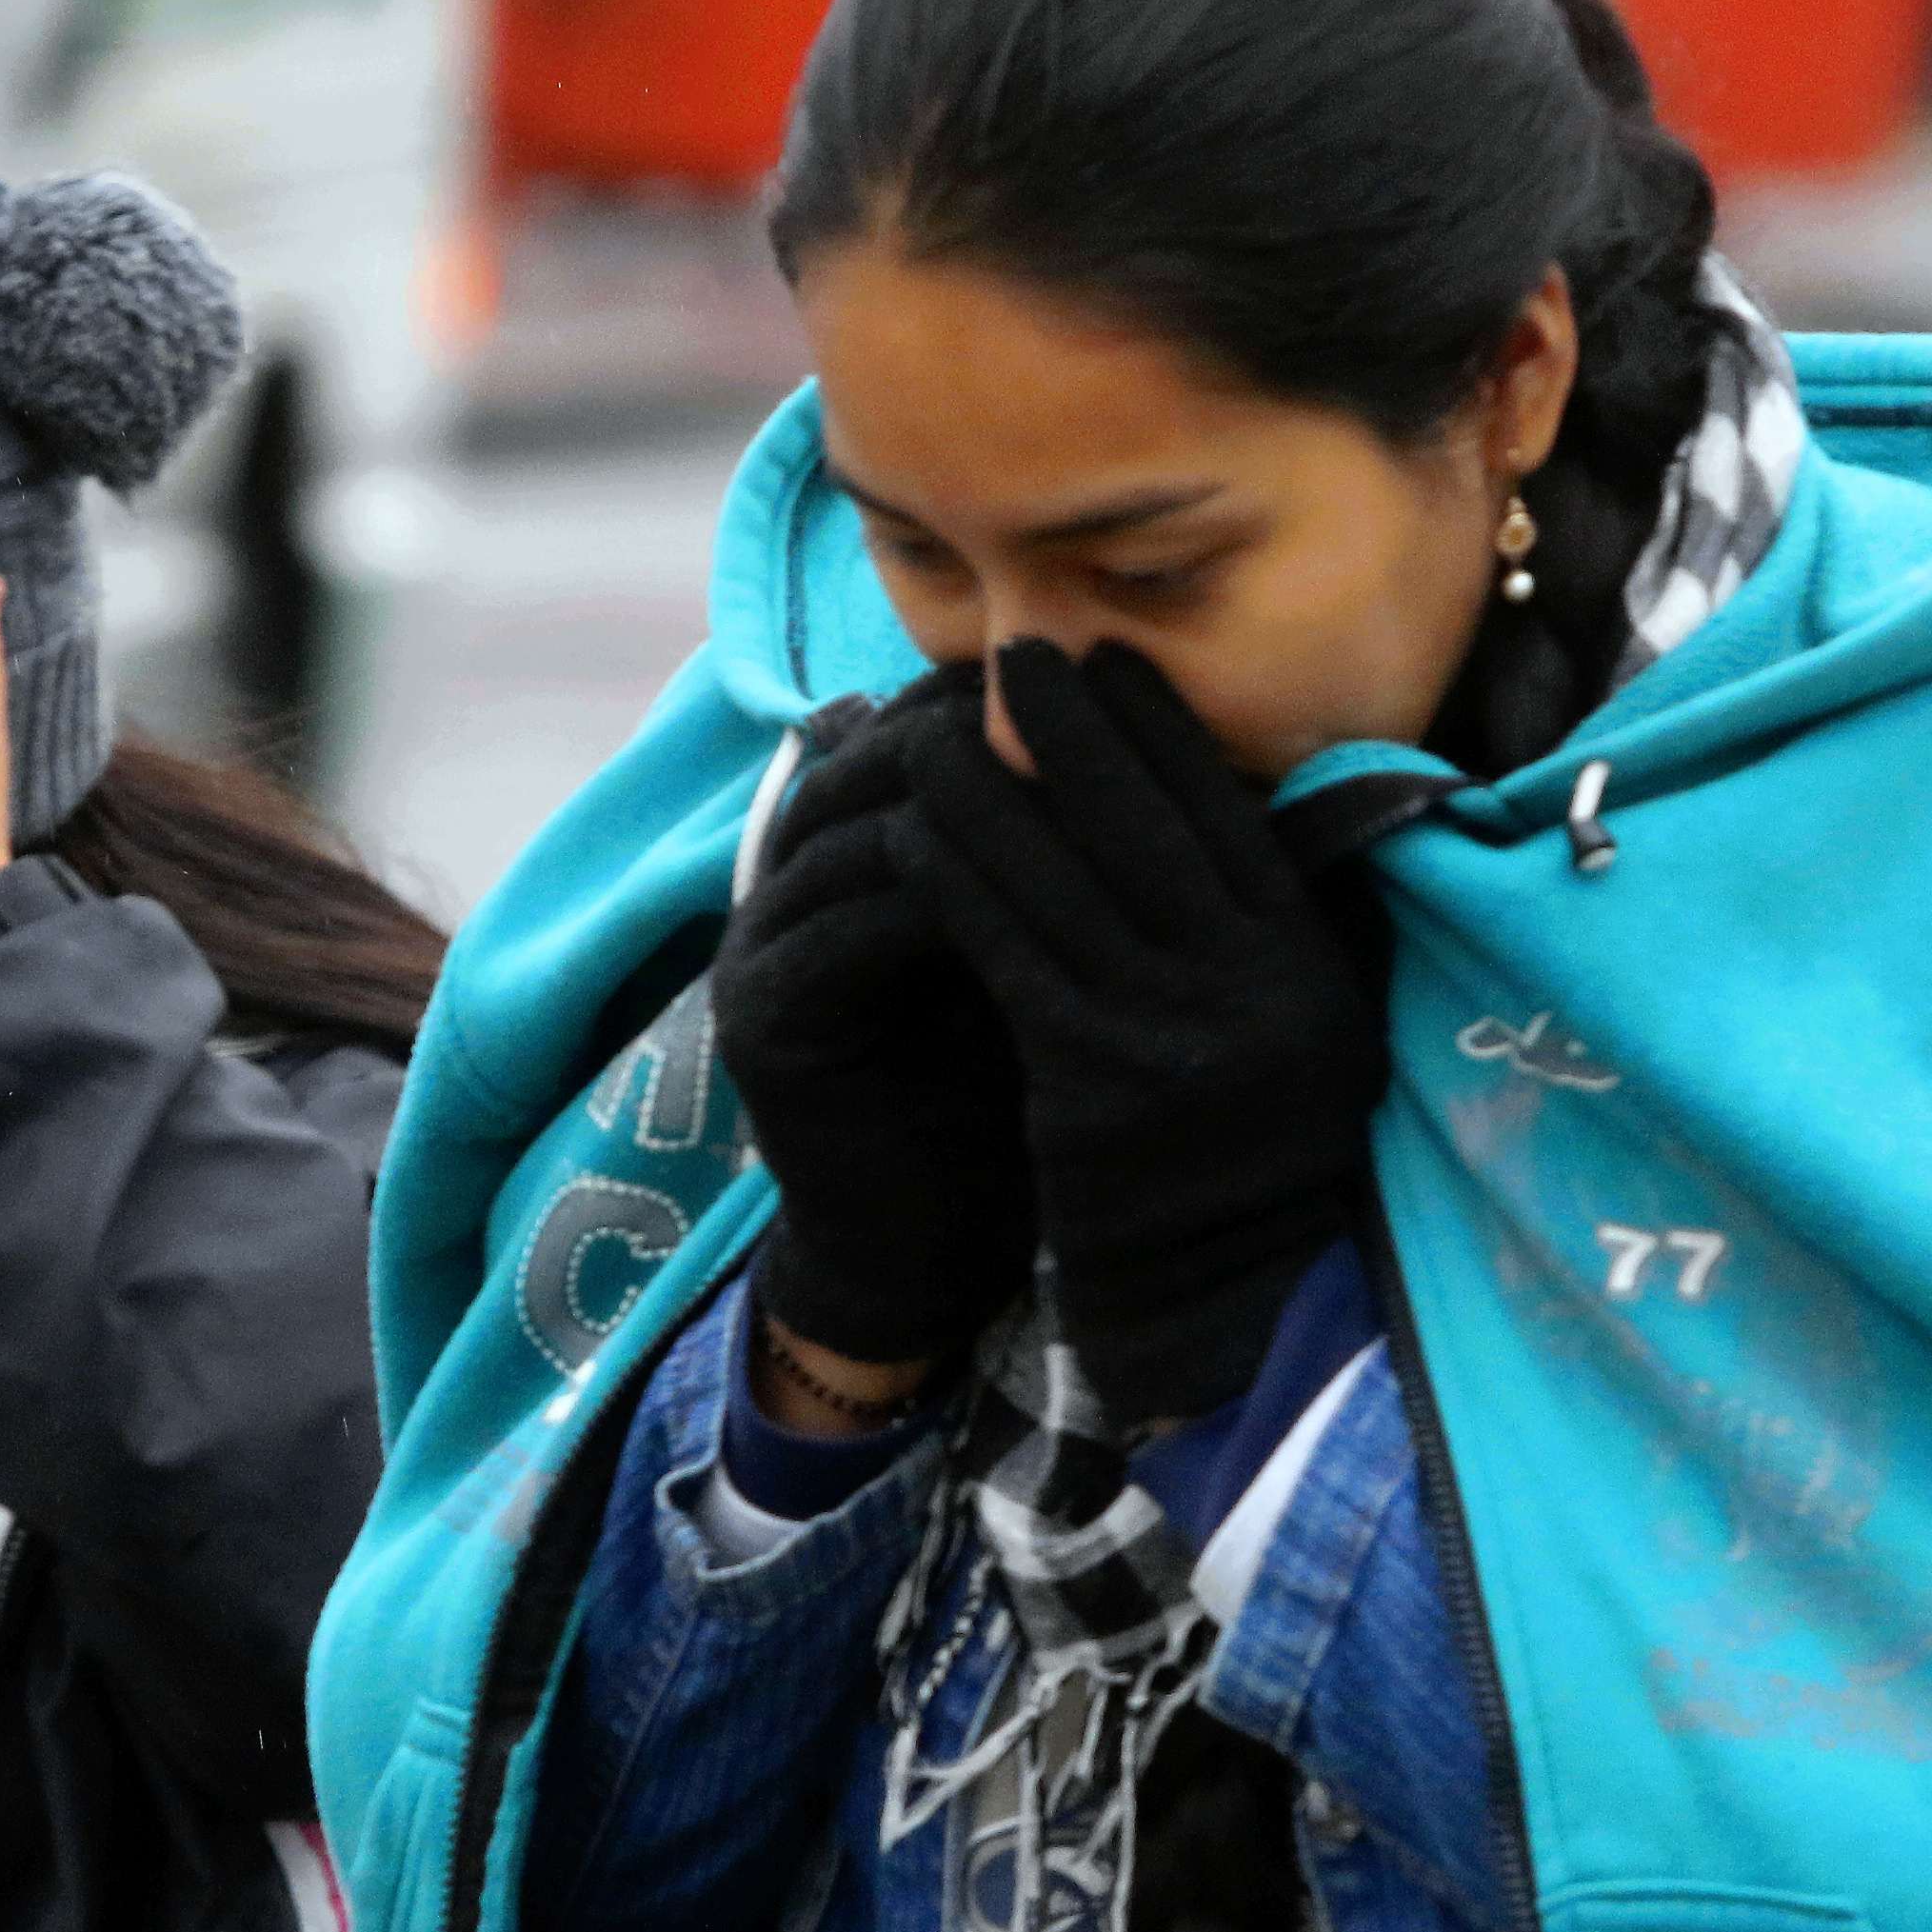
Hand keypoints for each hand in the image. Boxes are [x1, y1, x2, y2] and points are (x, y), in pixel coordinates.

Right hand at [714, 669, 1040, 1379]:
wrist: (929, 1242)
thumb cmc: (1006, 1088)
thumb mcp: (1038, 949)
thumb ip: (1058, 859)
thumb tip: (1171, 749)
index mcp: (858, 843)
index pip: (914, 726)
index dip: (1001, 703)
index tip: (1105, 690)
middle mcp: (794, 877)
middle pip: (873, 758)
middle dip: (973, 736)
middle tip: (1074, 723)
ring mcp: (762, 942)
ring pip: (853, 831)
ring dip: (955, 809)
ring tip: (1051, 795)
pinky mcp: (760, 1015)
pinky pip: (841, 933)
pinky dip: (923, 907)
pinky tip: (1006, 902)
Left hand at [896, 641, 1385, 1423]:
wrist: (1220, 1297)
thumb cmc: (1243, 1148)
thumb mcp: (1299, 1026)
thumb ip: (1260, 922)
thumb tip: (1215, 785)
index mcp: (1311, 967)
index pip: (1229, 815)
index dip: (1160, 728)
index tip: (1105, 659)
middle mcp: (1255, 992)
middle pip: (1145, 824)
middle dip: (1070, 727)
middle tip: (1014, 652)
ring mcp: (1174, 1038)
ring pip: (1062, 879)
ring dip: (987, 790)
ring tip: (934, 728)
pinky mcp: (1091, 1084)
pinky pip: (1010, 953)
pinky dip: (959, 883)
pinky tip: (917, 835)